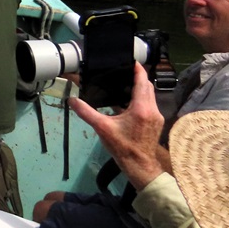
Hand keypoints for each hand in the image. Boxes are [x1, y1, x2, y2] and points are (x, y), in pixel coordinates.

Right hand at [69, 62, 165, 189]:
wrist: (139, 166)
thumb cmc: (122, 147)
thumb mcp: (102, 128)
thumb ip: (86, 112)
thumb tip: (72, 100)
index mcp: (141, 107)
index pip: (142, 81)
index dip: (137, 69)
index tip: (131, 61)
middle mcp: (152, 109)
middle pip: (147, 86)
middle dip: (138, 77)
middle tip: (124, 70)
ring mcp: (156, 116)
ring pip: (149, 95)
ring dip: (140, 88)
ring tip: (124, 84)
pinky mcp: (156, 122)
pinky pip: (149, 104)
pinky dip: (141, 98)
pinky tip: (128, 102)